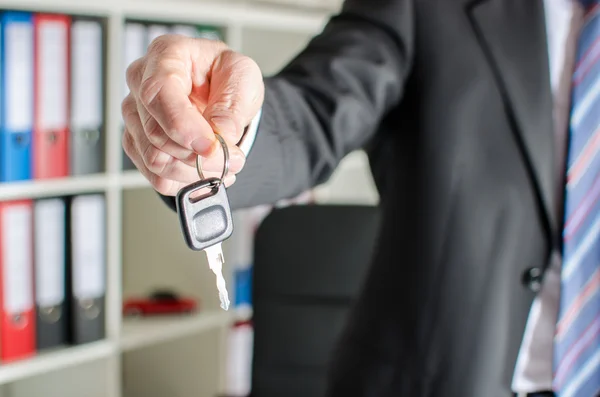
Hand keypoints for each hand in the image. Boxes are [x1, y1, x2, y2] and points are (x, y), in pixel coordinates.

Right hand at [122, 34, 263, 195]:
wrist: (223, 92)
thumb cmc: (226, 76)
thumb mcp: (243, 78)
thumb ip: (231, 106)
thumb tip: (220, 136)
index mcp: (166, 55)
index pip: (158, 94)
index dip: (182, 126)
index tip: (210, 147)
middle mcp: (141, 83)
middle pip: (156, 133)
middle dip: (199, 155)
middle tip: (234, 159)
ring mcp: (135, 115)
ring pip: (155, 160)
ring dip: (195, 171)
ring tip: (224, 165)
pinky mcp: (138, 143)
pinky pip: (156, 176)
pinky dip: (186, 181)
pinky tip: (207, 172)